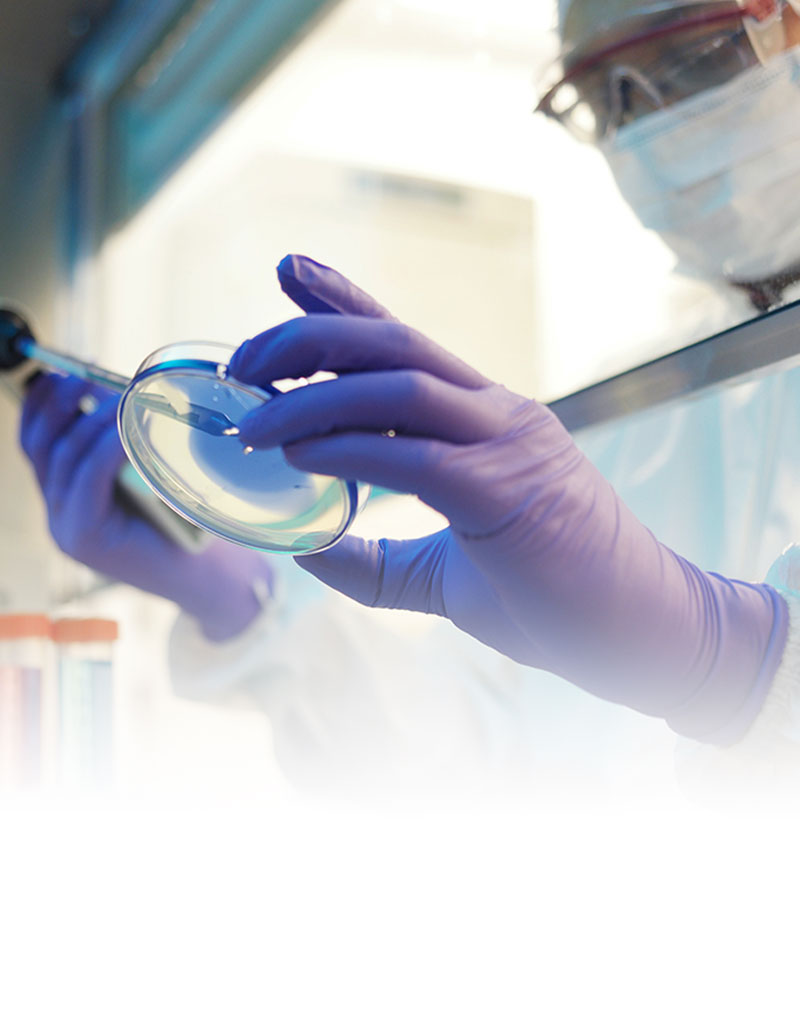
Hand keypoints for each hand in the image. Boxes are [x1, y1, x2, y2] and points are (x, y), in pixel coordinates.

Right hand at [20, 373, 272, 640]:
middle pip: (39, 445)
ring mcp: (65, 528)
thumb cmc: (186, 524)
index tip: (64, 370)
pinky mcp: (85, 538)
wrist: (206, 579)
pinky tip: (124, 426)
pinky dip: (106, 445)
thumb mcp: (146, 477)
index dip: (43, 402)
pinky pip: (88, 478)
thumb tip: (119, 387)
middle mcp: (57, 514)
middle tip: (83, 374)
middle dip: (59, 403)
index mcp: (65, 498)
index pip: (35, 442)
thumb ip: (122, 447)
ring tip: (117, 396)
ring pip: (63, 458)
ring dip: (90, 419)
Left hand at [227, 255, 786, 743]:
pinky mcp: (506, 491)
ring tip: (255, 423)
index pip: (405, 345)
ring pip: (399, 384)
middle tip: (242, 363)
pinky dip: (349, 450)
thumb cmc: (551, 604)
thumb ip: (378, 562)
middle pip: (391, 345)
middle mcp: (496, 415)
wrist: (636, 637)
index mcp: (487, 422)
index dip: (344, 302)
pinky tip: (301, 457)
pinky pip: (414, 455)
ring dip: (314, 398)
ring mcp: (507, 445)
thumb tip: (306, 551)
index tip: (288, 273)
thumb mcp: (443, 581)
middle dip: (308, 337)